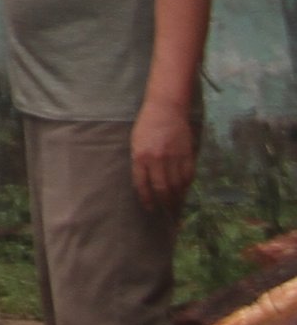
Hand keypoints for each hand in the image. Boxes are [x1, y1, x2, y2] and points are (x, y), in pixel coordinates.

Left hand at [135, 95, 195, 209]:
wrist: (166, 109)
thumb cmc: (147, 126)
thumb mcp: (136, 143)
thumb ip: (140, 162)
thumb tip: (146, 183)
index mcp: (140, 156)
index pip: (142, 184)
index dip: (146, 199)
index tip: (149, 208)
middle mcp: (157, 159)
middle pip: (162, 188)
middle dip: (164, 204)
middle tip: (166, 215)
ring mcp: (174, 158)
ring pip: (177, 186)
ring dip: (177, 199)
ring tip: (176, 209)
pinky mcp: (187, 155)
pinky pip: (188, 177)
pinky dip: (186, 187)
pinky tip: (185, 193)